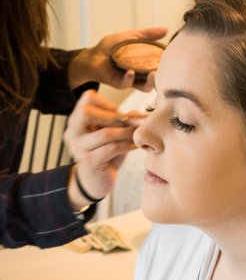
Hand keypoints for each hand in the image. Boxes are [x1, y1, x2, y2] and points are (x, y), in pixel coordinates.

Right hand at [64, 90, 139, 208]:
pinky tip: (135, 146)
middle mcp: (72, 132)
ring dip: (126, 133)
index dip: (107, 103)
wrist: (96, 181)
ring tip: (137, 135)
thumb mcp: (114, 135)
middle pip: (86, 112)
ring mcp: (78, 148)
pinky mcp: (88, 162)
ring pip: (105, 133)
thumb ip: (123, 121)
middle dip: (113, 117)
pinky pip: (110, 149)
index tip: (121, 116)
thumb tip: (139, 114)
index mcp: (76, 121)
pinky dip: (126, 146)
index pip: (87, 98)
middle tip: (129, 124)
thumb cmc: (106, 155)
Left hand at [68, 26, 167, 90]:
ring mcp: (130, 80)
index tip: (173, 58)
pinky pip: (127, 83)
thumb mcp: (132, 36)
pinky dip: (130, 78)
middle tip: (166, 69)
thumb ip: (148, 34)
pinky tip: (130, 71)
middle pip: (156, 80)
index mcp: (145, 64)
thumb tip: (166, 29)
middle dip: (162, 76)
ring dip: (150, 82)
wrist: (93, 55)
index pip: (160, 66)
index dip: (167, 65)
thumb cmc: (111, 47)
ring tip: (152, 74)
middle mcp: (140, 74)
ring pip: (145, 87)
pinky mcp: (119, 83)